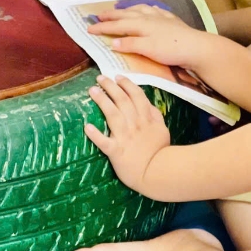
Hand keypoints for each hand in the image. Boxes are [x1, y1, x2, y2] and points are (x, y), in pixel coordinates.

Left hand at [84, 75, 170, 193]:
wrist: (157, 174)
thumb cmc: (160, 153)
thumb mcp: (162, 130)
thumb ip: (155, 116)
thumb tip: (148, 104)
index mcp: (146, 119)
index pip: (136, 96)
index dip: (127, 84)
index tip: (117, 76)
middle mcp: (135, 124)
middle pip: (122, 100)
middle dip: (111, 86)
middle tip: (100, 77)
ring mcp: (125, 137)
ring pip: (112, 114)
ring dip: (102, 101)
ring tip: (92, 90)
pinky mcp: (116, 151)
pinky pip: (104, 142)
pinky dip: (96, 135)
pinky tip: (87, 127)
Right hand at [89, 5, 219, 71]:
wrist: (197, 47)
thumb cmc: (171, 49)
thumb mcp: (148, 49)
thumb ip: (130, 44)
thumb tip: (112, 42)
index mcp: (141, 24)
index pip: (117, 25)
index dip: (103, 27)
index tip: (89, 29)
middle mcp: (149, 17)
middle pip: (126, 14)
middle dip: (111, 15)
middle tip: (98, 15)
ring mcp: (161, 17)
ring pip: (139, 9)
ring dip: (127, 10)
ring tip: (120, 10)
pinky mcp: (171, 20)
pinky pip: (154, 10)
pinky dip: (146, 9)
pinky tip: (147, 10)